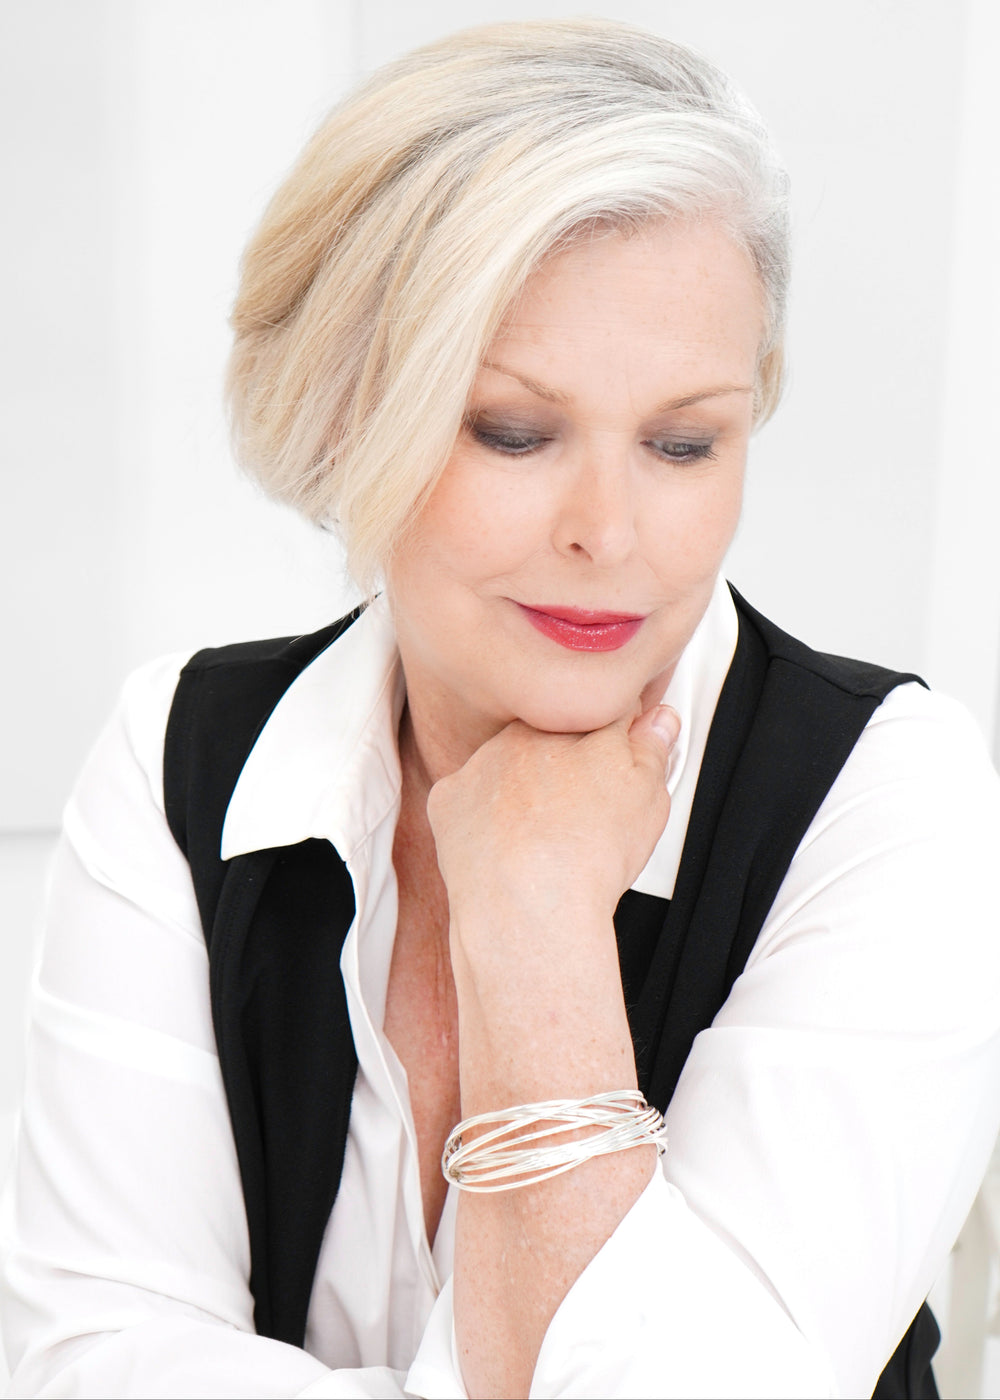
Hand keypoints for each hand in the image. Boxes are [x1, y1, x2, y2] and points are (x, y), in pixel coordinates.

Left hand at [426, 702, 679, 925]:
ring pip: (507, 767)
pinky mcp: (449, 798)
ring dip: (522, 788)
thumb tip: (659, 720)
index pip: (604, 714)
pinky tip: (505, 846)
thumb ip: (653, 749)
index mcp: (579, 726)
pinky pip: (468, 798)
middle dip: (568, 763)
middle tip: (585, 812)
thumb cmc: (589, 856)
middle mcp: (527, 734)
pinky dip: (482, 818)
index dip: (620, 741)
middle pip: (552, 738)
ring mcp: (483, 764)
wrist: (528, 906)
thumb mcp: (647, 797)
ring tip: (545, 838)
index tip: (622, 768)